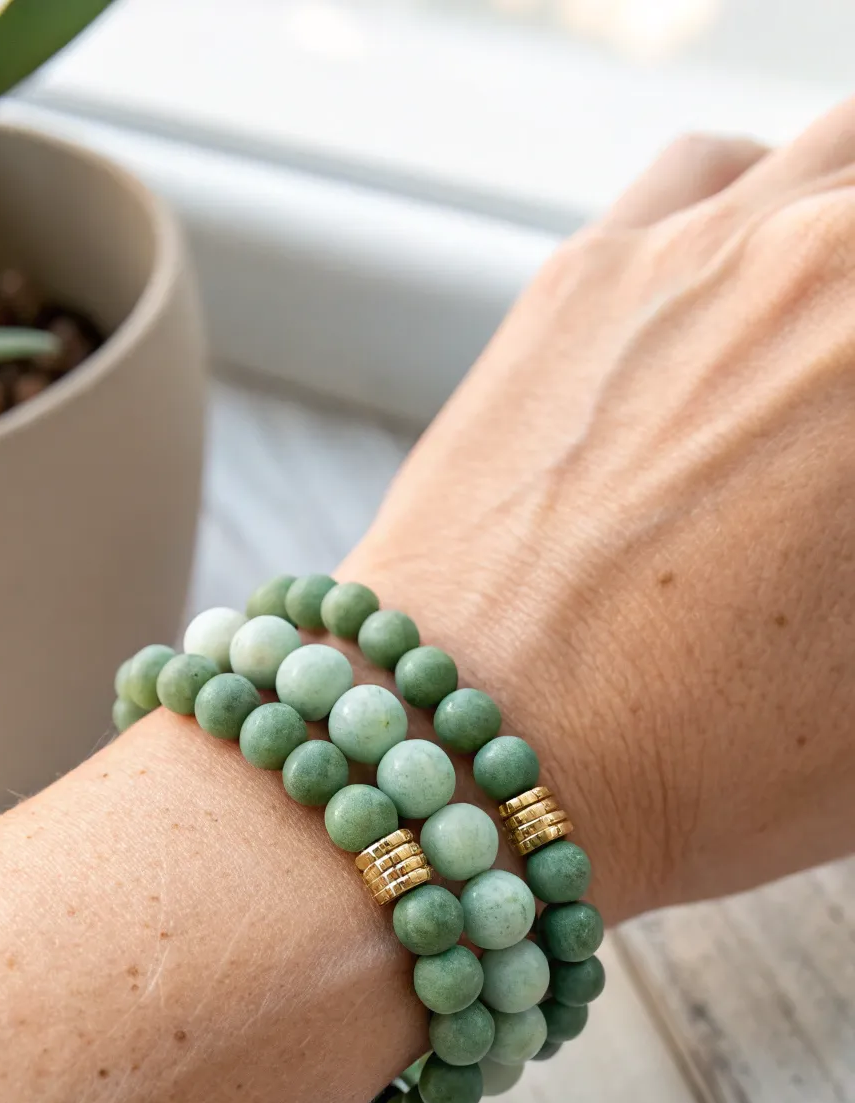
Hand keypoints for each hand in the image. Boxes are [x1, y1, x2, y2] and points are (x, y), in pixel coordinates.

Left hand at [345, 121, 854, 921]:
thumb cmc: (693, 758)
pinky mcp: (586, 273)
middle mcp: (819, 269)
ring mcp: (700, 251)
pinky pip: (707, 174)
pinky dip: (753, 202)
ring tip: (831, 334)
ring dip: (848, 227)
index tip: (848, 512)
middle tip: (835, 441)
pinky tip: (748, 279)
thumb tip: (848, 509)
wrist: (470, 752)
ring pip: (832, 159)